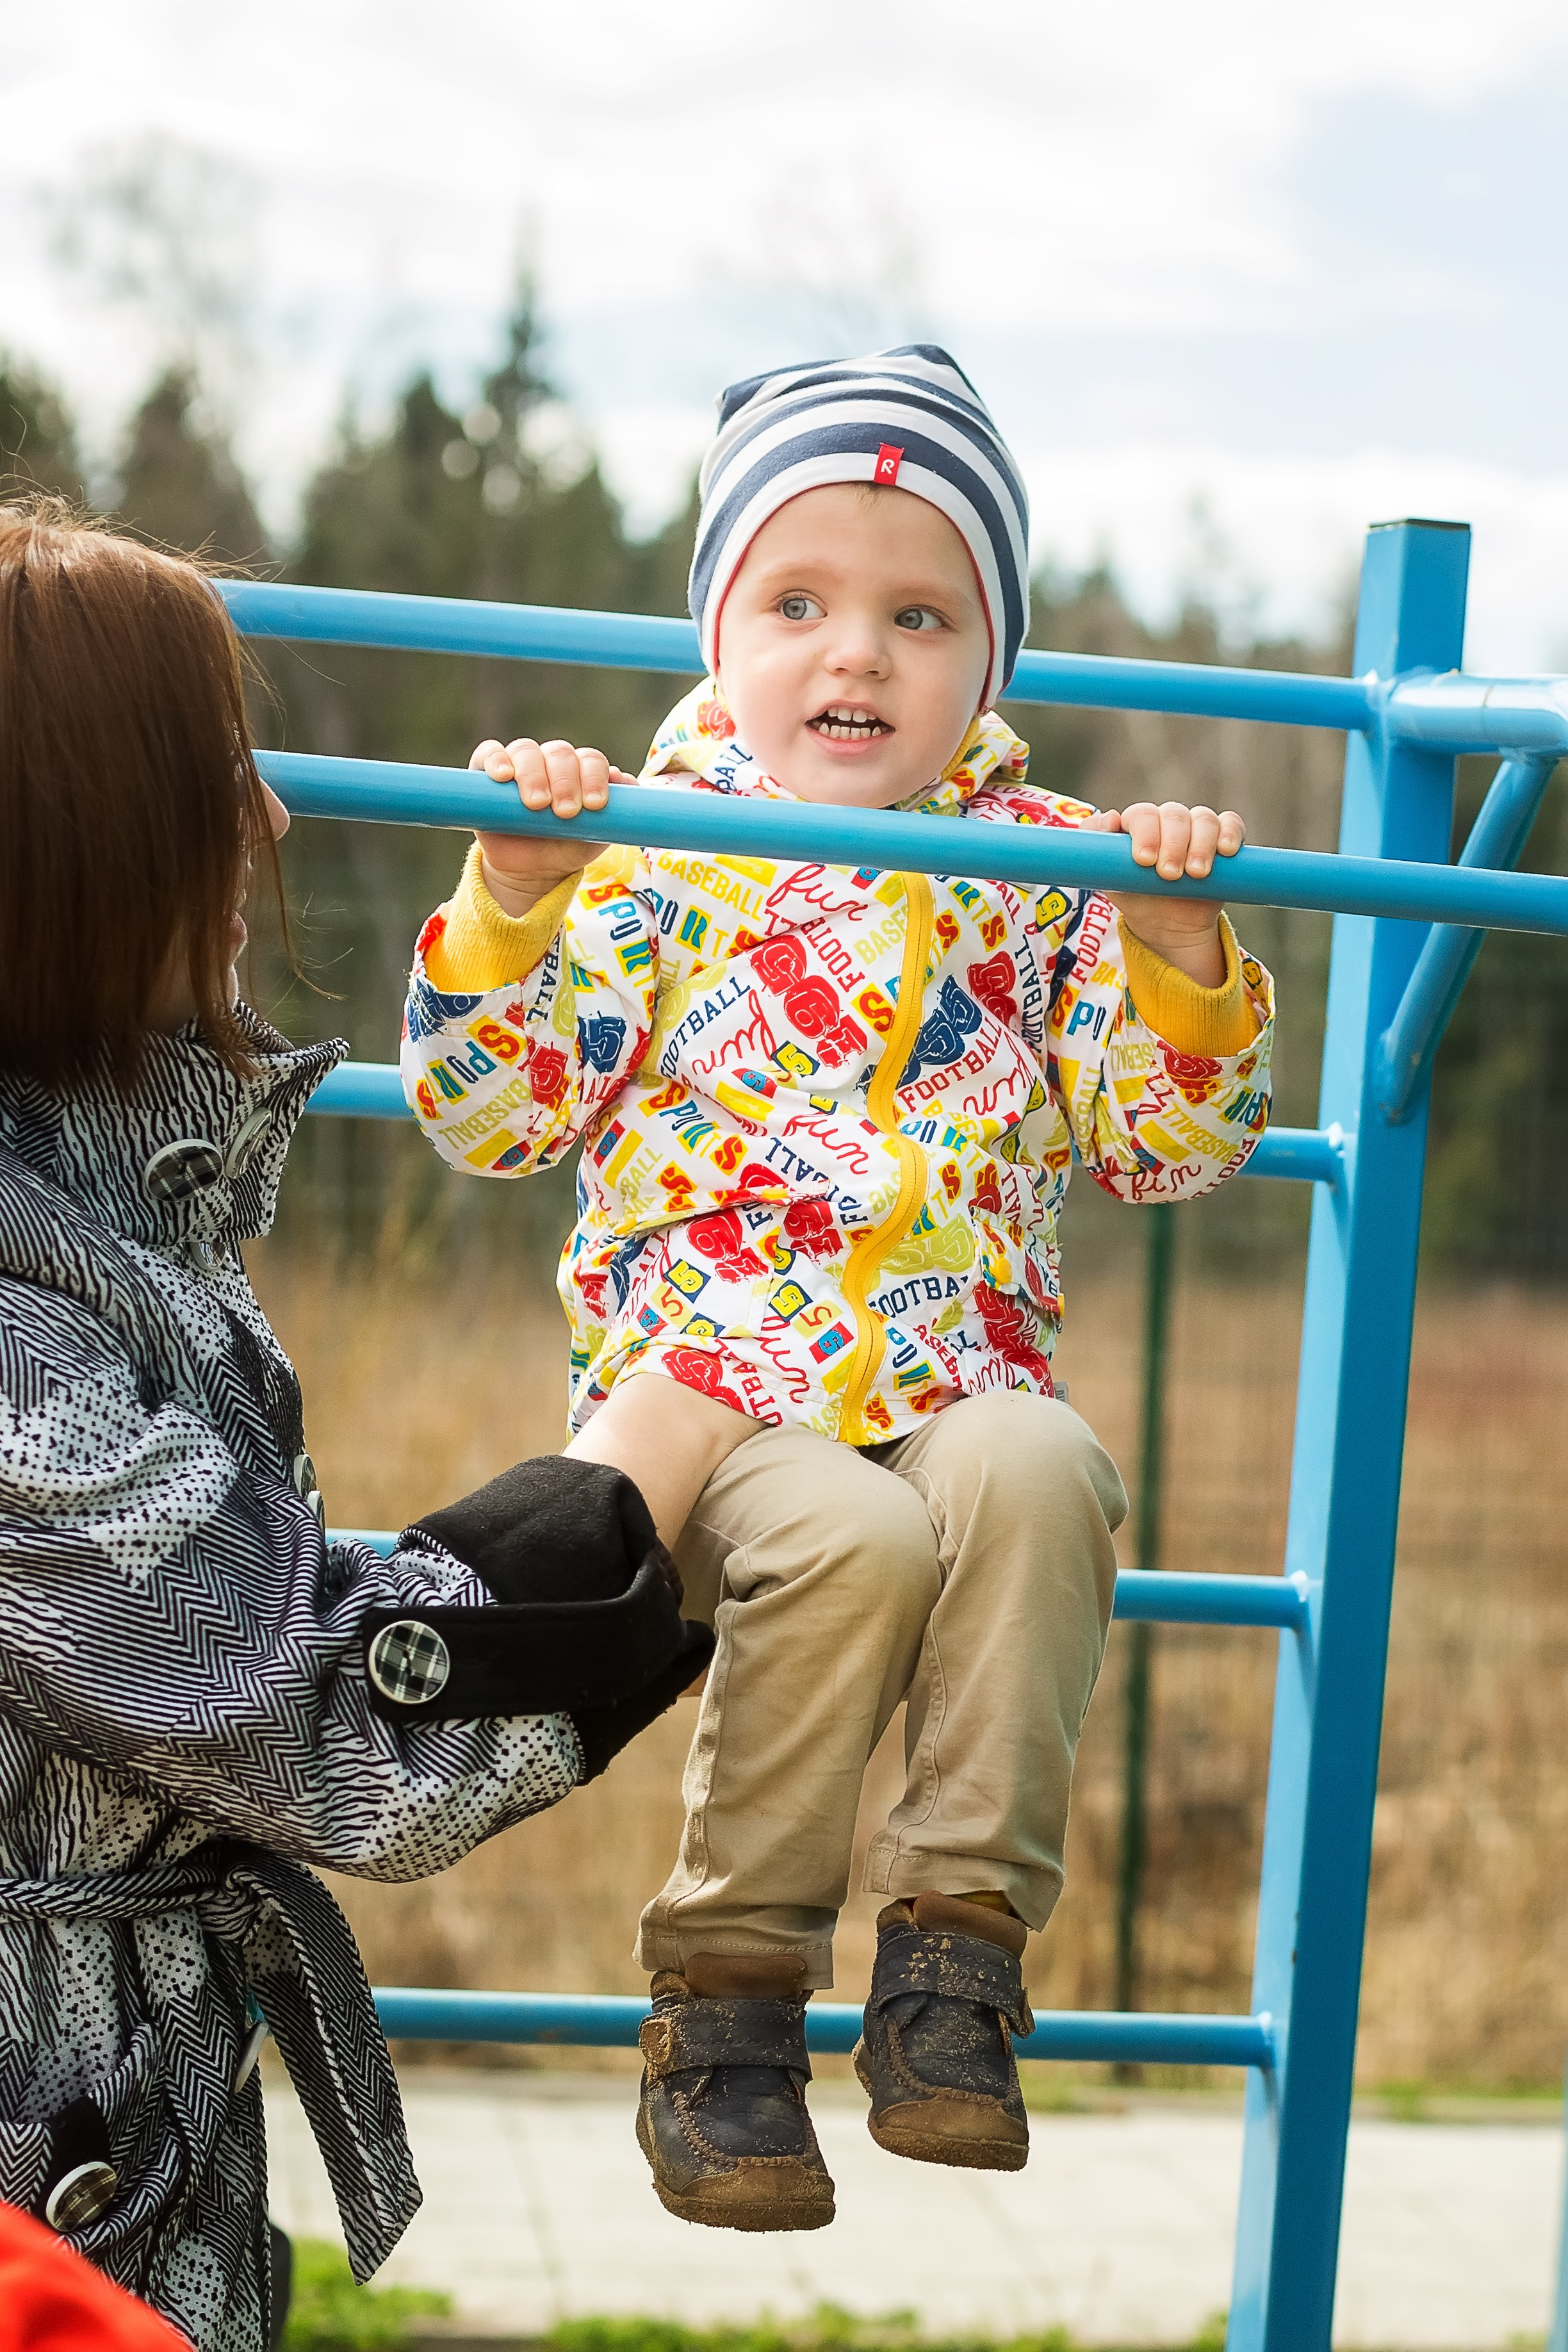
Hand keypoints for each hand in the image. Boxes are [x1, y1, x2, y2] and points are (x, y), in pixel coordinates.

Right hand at [470, 737, 633, 916]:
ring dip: (534, 774)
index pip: (590, 760)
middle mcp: (550, 761)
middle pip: (560, 753)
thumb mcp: (596, 835)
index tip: (594, 805)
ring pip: (527, 751)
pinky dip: (496, 760)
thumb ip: (618, 811)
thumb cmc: (568, 847)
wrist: (532, 871)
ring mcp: (519, 764)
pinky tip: (503, 776)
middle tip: (566, 812)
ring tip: (537, 804)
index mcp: (580, 771)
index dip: (594, 777)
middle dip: (566, 781)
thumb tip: (625, 779)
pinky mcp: (486, 772)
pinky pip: (489, 753)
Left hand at [1081, 801, 1245, 985]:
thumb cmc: (1134, 896)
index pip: (1142, 815)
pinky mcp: (1222, 840)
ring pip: (1203, 819)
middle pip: (1174, 815)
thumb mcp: (1108, 878)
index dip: (1145, 833)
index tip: (1143, 860)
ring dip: (1201, 844)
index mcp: (1139, 824)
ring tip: (1196, 873)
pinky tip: (1226, 851)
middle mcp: (1168, 821)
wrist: (1166, 924)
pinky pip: (1230, 824)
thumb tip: (1109, 818)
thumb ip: (1094, 849)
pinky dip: (1230, 833)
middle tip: (1169, 875)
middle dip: (1173, 843)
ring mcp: (1197, 828)